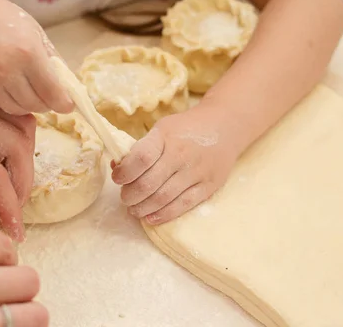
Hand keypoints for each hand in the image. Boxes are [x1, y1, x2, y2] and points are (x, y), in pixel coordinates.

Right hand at [0, 0, 72, 115]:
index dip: (63, 104)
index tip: (68, 105)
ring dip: (29, 105)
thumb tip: (71, 89)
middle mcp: (8, 69)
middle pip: (36, 104)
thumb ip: (55, 62)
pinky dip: (11, 101)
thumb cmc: (7, 22)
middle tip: (50, 97)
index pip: (52, 92)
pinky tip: (13, 87)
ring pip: (18, 109)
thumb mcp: (37, 34)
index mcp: (28, 53)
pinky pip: (0, 104)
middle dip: (47, 104)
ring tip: (32, 92)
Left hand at [111, 105, 240, 223]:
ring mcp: (197, 171)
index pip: (140, 158)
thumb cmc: (186, 128)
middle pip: (148, 183)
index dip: (124, 173)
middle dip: (130, 196)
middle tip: (125, 198)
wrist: (225, 125)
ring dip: (143, 208)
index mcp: (165, 137)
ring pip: (164, 198)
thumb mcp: (162, 129)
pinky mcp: (209, 186)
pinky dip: (164, 215)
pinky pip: (184, 205)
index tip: (117, 178)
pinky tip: (151, 217)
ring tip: (134, 209)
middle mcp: (181, 154)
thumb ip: (141, 148)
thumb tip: (117, 167)